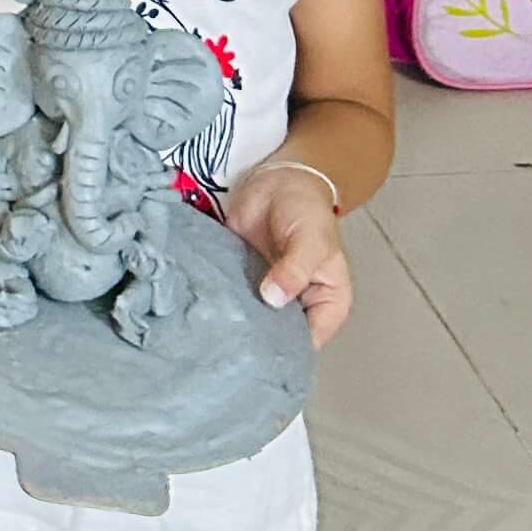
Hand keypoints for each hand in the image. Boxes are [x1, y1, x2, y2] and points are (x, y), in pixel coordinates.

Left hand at [223, 162, 354, 343]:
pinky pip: (233, 299)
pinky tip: (205, 307)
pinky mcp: (243, 281)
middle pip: (279, 337)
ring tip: (215, 327)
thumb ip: (294, 270)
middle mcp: (298, 306)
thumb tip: (274, 298)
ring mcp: (269, 295)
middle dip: (257, 339)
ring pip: (254, 321)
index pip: (309, 340)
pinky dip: (221, 302)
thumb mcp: (310, 240)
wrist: (278, 180)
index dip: (287, 348)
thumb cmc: (306, 209)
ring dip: (236, 321)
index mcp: (327, 303)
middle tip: (231, 343)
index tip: (259, 350)